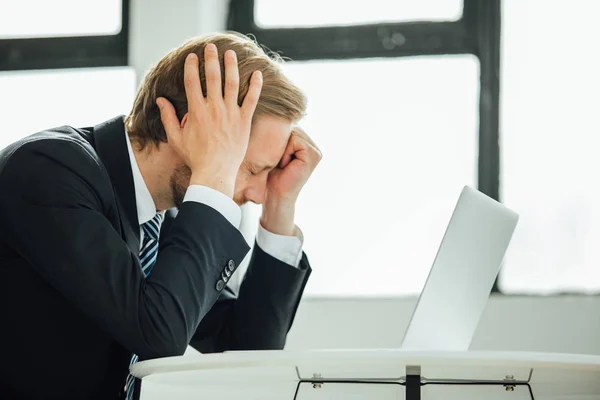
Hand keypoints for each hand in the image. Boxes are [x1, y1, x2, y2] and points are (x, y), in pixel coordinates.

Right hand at [156, 44, 262, 197]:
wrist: (215, 172)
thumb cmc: (195, 157)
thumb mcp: (176, 138)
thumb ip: (168, 117)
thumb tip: (160, 100)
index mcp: (196, 111)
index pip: (192, 81)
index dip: (192, 66)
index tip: (192, 56)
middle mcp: (214, 109)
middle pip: (213, 77)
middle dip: (211, 59)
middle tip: (211, 47)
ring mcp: (230, 114)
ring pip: (232, 84)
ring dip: (231, 66)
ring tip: (231, 54)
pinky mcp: (244, 121)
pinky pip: (251, 100)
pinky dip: (255, 86)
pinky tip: (258, 74)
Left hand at [260, 127, 321, 235]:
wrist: (275, 195)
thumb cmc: (271, 175)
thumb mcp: (275, 150)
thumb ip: (281, 135)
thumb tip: (276, 115)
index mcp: (306, 144)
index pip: (289, 127)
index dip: (278, 140)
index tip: (277, 158)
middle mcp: (313, 146)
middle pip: (292, 128)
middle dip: (281, 144)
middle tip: (280, 163)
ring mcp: (316, 151)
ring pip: (293, 133)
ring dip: (282, 149)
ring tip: (283, 164)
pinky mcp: (314, 155)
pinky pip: (295, 140)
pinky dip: (286, 152)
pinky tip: (286, 165)